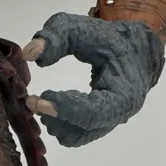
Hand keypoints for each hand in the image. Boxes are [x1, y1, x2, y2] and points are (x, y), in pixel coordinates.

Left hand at [22, 13, 164, 147]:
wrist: (136, 53)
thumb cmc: (111, 40)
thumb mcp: (84, 28)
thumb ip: (56, 36)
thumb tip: (30, 54)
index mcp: (124, 92)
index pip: (93, 112)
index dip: (64, 108)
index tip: (39, 98)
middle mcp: (119, 115)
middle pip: (82, 131)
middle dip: (54, 116)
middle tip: (33, 100)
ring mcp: (108, 124)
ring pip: (75, 137)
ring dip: (53, 122)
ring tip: (41, 101)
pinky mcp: (97, 127)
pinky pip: (74, 135)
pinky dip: (58, 124)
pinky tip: (50, 105)